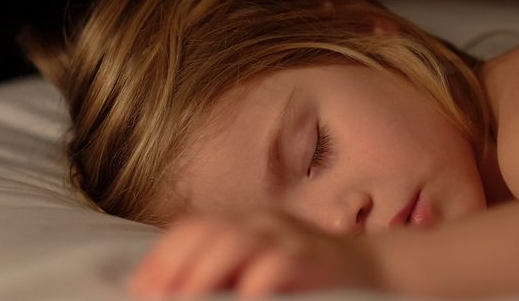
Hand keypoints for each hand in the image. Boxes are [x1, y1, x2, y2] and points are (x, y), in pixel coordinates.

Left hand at [128, 212, 381, 298]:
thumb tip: (177, 292)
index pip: (194, 227)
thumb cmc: (312, 278)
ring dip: (205, 273)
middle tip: (157, 297)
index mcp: (249, 224)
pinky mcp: (314, 259)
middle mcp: (266, 224)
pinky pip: (277, 265)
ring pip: (237, 242)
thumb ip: (230, 273)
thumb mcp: (266, 267)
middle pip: (209, 232)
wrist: (377, 271)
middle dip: (177, 265)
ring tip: (186, 300)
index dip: (164, 255)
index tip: (141, 287)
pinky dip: (254, 283)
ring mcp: (291, 239)